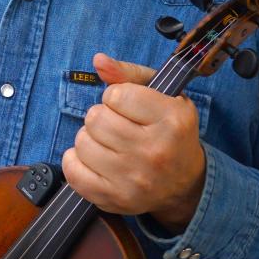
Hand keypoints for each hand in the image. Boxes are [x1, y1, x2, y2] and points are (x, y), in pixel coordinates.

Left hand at [62, 53, 205, 232]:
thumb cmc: (167, 132)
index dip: (116, 97)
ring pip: (82, 142)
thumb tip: (99, 60)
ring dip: (89, 139)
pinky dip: (75, 162)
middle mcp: (156, 151)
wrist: (185, 184)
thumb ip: (128, 73)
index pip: (115, 95)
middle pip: (95, 118)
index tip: (128, 107)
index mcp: (173, 120)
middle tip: (117, 127)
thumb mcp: (160, 96)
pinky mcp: (117, 198)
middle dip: (101, 117)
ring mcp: (136, 179)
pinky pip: (73, 171)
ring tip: (109, 144)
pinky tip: (94, 161)